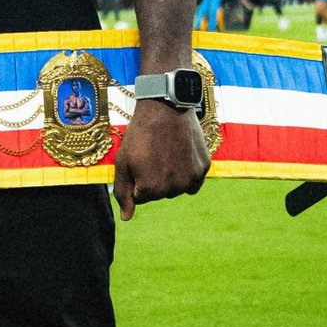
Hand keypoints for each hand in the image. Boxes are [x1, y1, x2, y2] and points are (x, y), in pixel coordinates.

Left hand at [113, 101, 209, 221]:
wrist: (165, 108)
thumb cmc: (140, 135)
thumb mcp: (123, 162)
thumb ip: (123, 193)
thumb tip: (126, 218)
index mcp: (152, 190)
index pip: (140, 197)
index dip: (136, 177)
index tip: (139, 159)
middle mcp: (174, 189)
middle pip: (160, 193)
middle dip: (153, 178)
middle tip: (152, 153)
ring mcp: (191, 179)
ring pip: (177, 187)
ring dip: (170, 175)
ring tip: (165, 151)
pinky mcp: (204, 168)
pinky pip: (192, 180)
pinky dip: (186, 170)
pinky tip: (179, 152)